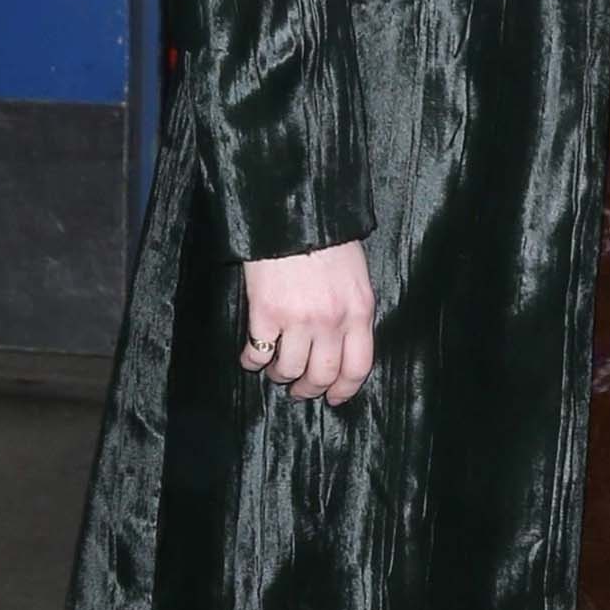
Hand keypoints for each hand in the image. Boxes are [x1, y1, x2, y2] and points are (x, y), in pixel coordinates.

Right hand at [241, 239, 374, 403]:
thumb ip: (353, 310)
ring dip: (280, 376)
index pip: (358, 367)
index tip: (334, 398)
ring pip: (289, 369)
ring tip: (275, 371)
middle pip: (322, 375)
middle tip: (299, 390)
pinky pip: (257, 353)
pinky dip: (252, 361)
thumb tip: (344, 342)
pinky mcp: (265, 313)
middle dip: (309, 389)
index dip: (345, 390)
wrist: (293, 211)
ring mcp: (298, 320)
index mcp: (359, 311)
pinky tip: (250, 358)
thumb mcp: (355, 275)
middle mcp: (331, 321)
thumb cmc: (327, 238)